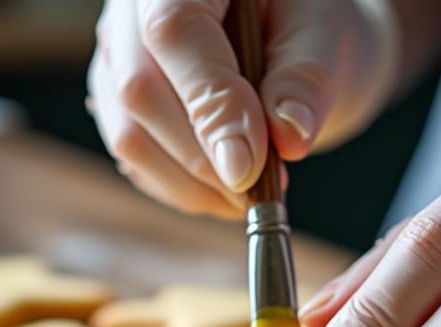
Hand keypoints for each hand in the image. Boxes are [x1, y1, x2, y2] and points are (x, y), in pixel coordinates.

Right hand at [86, 0, 398, 217]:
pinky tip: (222, 189)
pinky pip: (131, 156)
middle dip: (201, 157)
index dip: (209, 105)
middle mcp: (134, 8)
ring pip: (128, 132)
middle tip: (257, 191)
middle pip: (139, 89)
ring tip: (247, 195)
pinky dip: (178, 187)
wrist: (289, 32)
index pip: (175, 33)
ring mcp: (116, 54)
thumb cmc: (307, 21)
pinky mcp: (115, 98)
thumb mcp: (324, 35)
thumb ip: (304, 81)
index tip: (248, 168)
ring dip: (188, 183)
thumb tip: (285, 138)